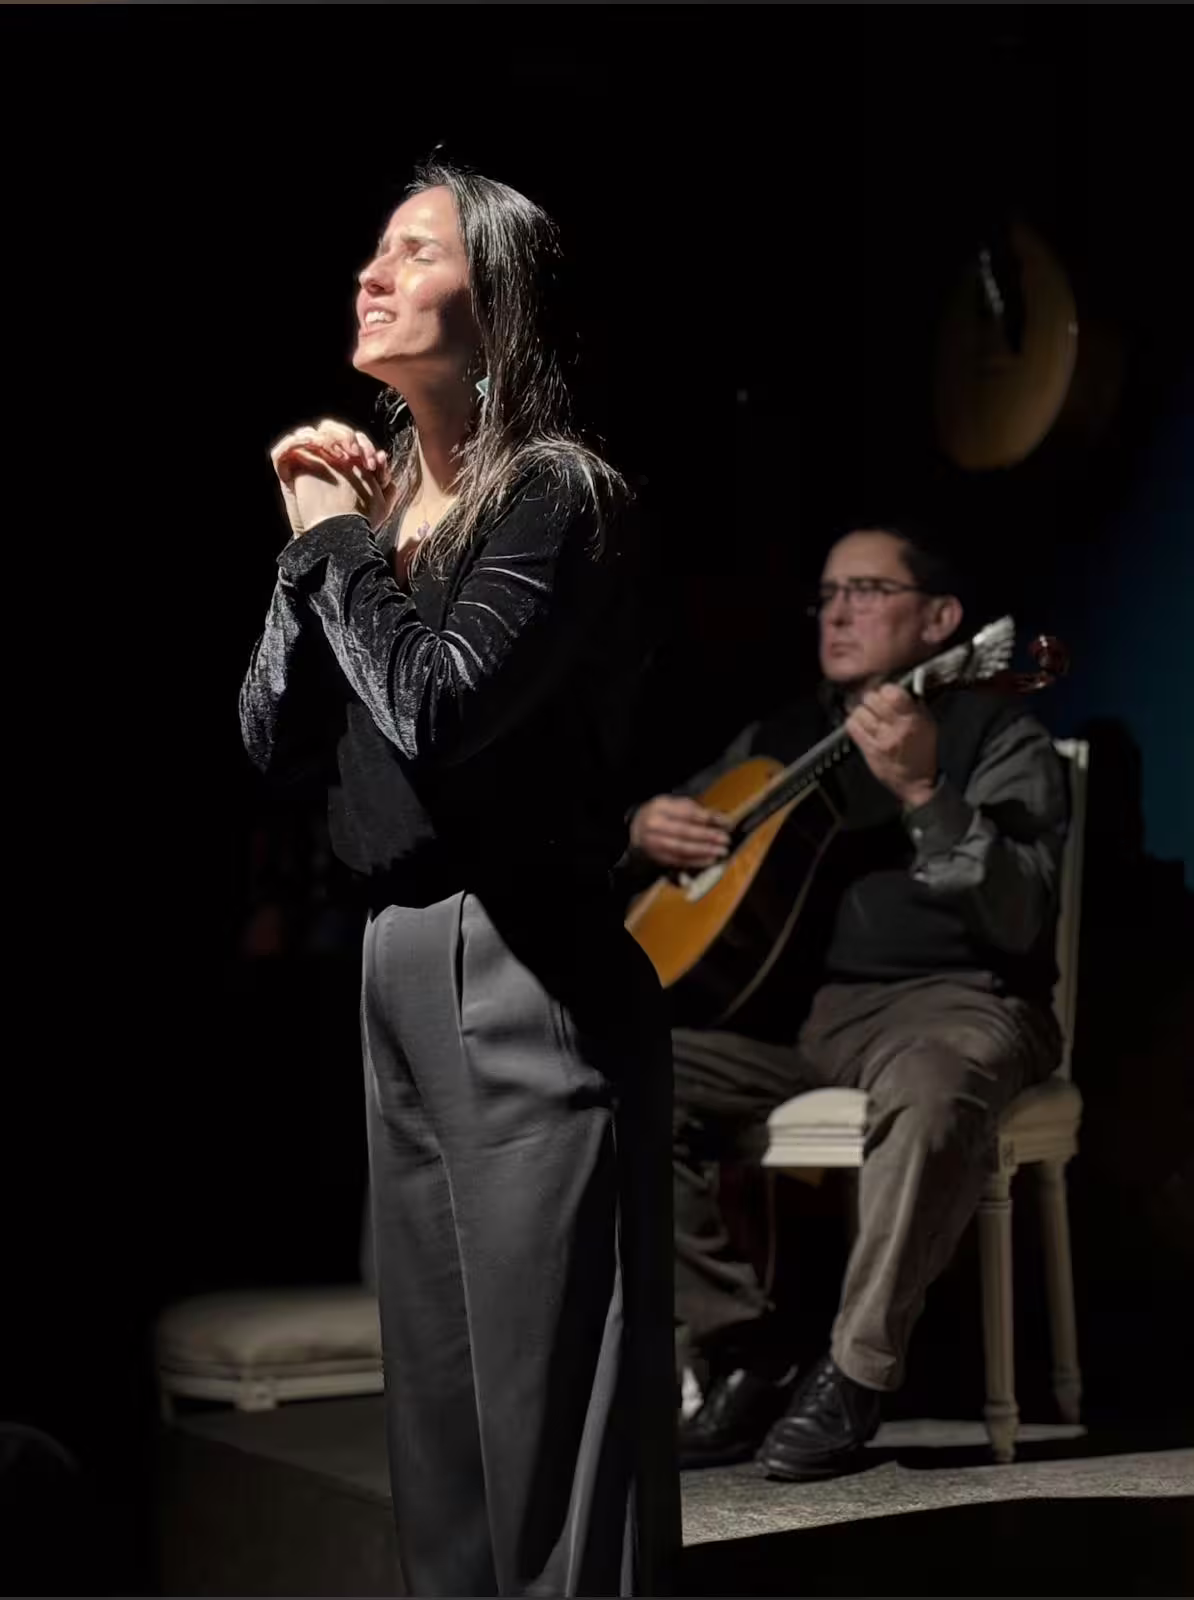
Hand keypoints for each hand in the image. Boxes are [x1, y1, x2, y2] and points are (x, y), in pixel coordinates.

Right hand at [270, 419, 395, 536]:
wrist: (337, 541)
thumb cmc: (358, 523)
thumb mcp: (381, 502)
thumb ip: (384, 479)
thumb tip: (381, 455)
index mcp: (346, 462)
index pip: (352, 437)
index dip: (363, 444)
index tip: (372, 463)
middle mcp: (325, 460)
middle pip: (329, 429)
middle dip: (344, 436)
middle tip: (354, 455)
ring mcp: (305, 465)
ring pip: (307, 434)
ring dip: (324, 438)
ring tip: (339, 455)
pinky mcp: (287, 475)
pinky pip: (282, 450)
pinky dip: (295, 442)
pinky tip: (314, 446)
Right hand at [629, 795, 732, 869]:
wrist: (636, 828)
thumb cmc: (660, 814)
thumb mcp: (674, 804)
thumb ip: (696, 809)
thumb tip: (720, 818)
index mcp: (660, 807)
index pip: (687, 813)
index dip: (708, 818)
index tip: (725, 822)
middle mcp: (655, 825)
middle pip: (685, 832)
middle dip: (708, 837)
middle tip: (725, 840)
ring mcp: (654, 843)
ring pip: (683, 849)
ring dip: (704, 851)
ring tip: (720, 851)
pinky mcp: (657, 856)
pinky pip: (679, 860)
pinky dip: (696, 861)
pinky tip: (709, 860)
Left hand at [845, 684, 939, 809]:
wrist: (915, 782)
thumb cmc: (922, 752)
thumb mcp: (927, 723)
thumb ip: (914, 704)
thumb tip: (900, 687)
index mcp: (913, 719)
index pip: (892, 693)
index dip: (886, 689)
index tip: (887, 692)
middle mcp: (895, 729)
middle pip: (872, 699)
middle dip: (872, 698)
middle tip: (875, 703)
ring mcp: (880, 740)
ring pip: (859, 711)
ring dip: (862, 710)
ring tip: (869, 715)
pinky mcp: (868, 750)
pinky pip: (852, 727)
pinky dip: (855, 722)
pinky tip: (862, 725)